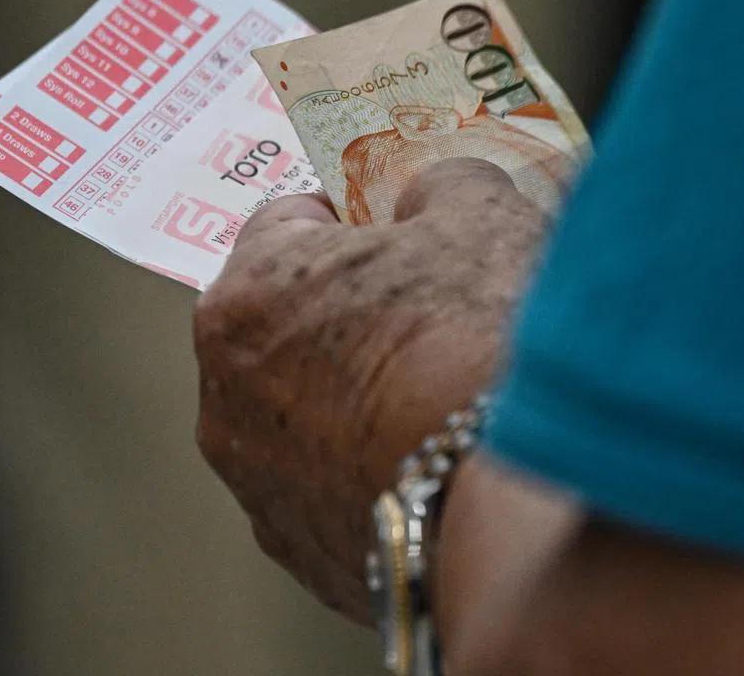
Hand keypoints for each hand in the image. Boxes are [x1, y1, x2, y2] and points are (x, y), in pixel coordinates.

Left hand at [192, 159, 546, 622]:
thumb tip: (431, 199)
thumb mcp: (478, 215)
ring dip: (355, 397)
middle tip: (428, 313)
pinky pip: (336, 489)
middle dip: (347, 311)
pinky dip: (374, 471)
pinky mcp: (309, 558)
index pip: (283, 221)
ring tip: (441, 399)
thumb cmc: (480, 340)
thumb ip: (440, 185)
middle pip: (287, 325)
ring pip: (307, 416)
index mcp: (246, 298)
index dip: (348, 215)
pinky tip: (439, 466)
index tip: (396, 229)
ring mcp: (262, 491)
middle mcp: (226, 400)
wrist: (517, 505)